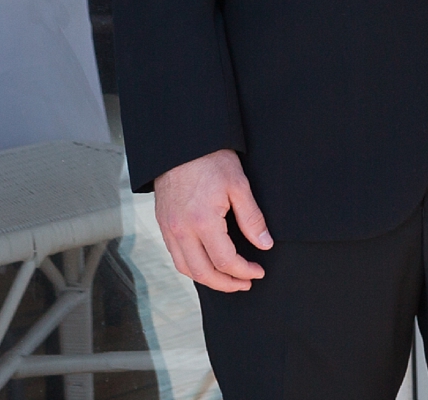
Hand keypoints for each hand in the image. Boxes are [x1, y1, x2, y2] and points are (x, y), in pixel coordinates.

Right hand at [153, 149, 273, 291]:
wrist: (181, 142)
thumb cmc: (211, 159)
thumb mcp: (238, 184)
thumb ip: (252, 218)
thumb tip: (265, 245)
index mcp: (202, 221)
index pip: (226, 261)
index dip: (245, 271)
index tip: (258, 271)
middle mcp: (181, 230)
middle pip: (204, 273)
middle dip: (227, 284)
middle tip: (245, 282)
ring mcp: (169, 229)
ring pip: (187, 269)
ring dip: (208, 279)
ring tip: (228, 278)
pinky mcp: (163, 224)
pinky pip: (176, 256)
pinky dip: (192, 267)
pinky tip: (207, 263)